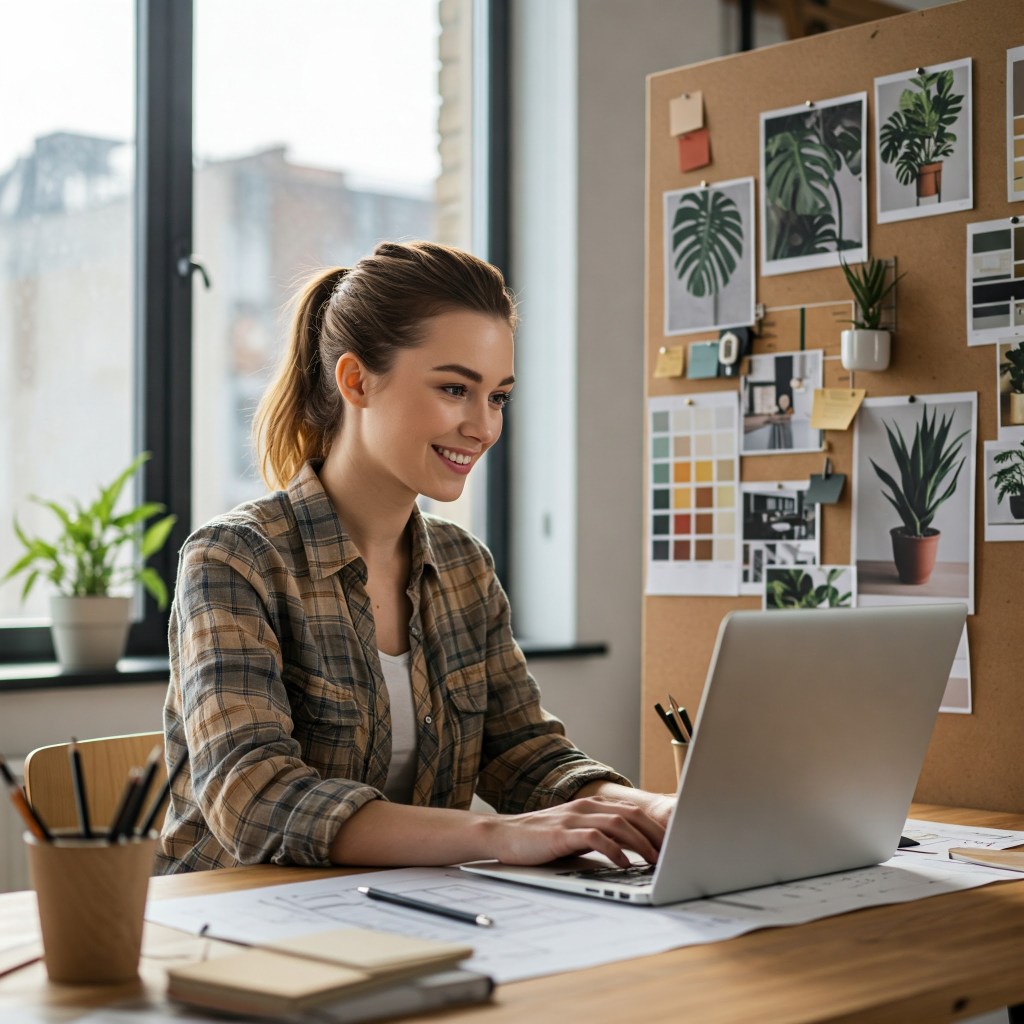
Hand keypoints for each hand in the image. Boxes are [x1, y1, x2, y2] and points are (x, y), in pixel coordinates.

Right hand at [485, 796, 665, 867]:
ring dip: (641, 843)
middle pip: (631, 814)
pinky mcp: (563, 833)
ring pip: (618, 823)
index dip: (656, 827)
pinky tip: (624, 864)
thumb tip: (633, 853)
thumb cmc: (541, 839)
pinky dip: (614, 850)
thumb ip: (601, 836)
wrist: (504, 834)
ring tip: (655, 861)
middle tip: (673, 853)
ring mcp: (574, 817)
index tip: (674, 844)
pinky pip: (595, 838)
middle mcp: (587, 806)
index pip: (633, 811)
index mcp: (592, 804)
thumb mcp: (576, 834)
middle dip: (655, 834)